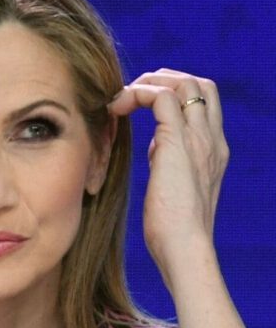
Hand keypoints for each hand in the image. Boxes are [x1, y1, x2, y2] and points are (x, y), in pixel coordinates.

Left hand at [108, 68, 228, 290]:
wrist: (185, 249)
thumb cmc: (173, 229)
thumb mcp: (175, 186)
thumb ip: (170, 160)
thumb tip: (156, 145)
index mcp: (212, 150)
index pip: (203, 103)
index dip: (174, 93)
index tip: (142, 104)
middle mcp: (210, 139)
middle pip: (200, 84)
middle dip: (165, 79)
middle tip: (133, 93)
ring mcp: (197, 139)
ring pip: (183, 83)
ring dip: (149, 82)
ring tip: (122, 98)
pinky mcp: (176, 142)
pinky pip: (160, 97)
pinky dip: (136, 94)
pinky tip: (115, 109)